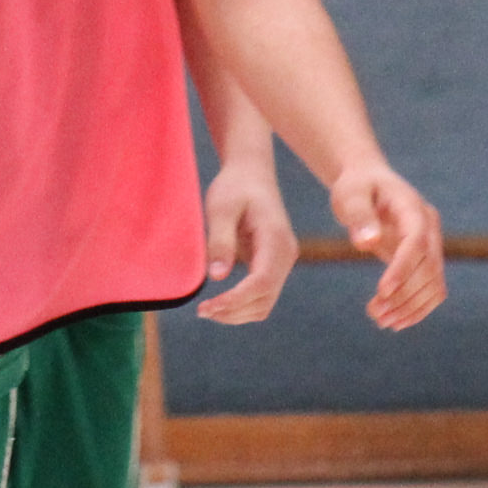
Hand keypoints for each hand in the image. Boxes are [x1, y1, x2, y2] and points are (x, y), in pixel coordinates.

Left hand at [194, 160, 298, 324]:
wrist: (251, 173)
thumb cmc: (234, 187)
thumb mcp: (221, 209)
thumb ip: (220, 241)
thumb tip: (218, 277)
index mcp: (276, 239)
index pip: (261, 283)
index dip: (235, 300)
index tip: (207, 307)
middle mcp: (285, 255)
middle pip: (264, 299)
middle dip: (233, 311)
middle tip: (201, 311)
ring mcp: (282, 262)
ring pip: (264, 303)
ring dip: (237, 313)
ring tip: (208, 310)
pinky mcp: (273, 266)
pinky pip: (261, 295)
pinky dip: (242, 305)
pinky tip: (219, 303)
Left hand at [329, 163, 445, 330]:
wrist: (369, 183)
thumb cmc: (357, 188)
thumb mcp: (350, 195)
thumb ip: (358, 215)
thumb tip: (367, 243)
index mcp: (412, 207)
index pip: (416, 241)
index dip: (403, 268)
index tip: (382, 291)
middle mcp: (429, 226)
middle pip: (428, 267)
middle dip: (403, 295)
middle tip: (373, 314)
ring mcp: (432, 244)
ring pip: (434, 284)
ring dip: (410, 307)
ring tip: (379, 320)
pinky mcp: (427, 259)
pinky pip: (432, 289)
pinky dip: (417, 308)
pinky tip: (396, 321)